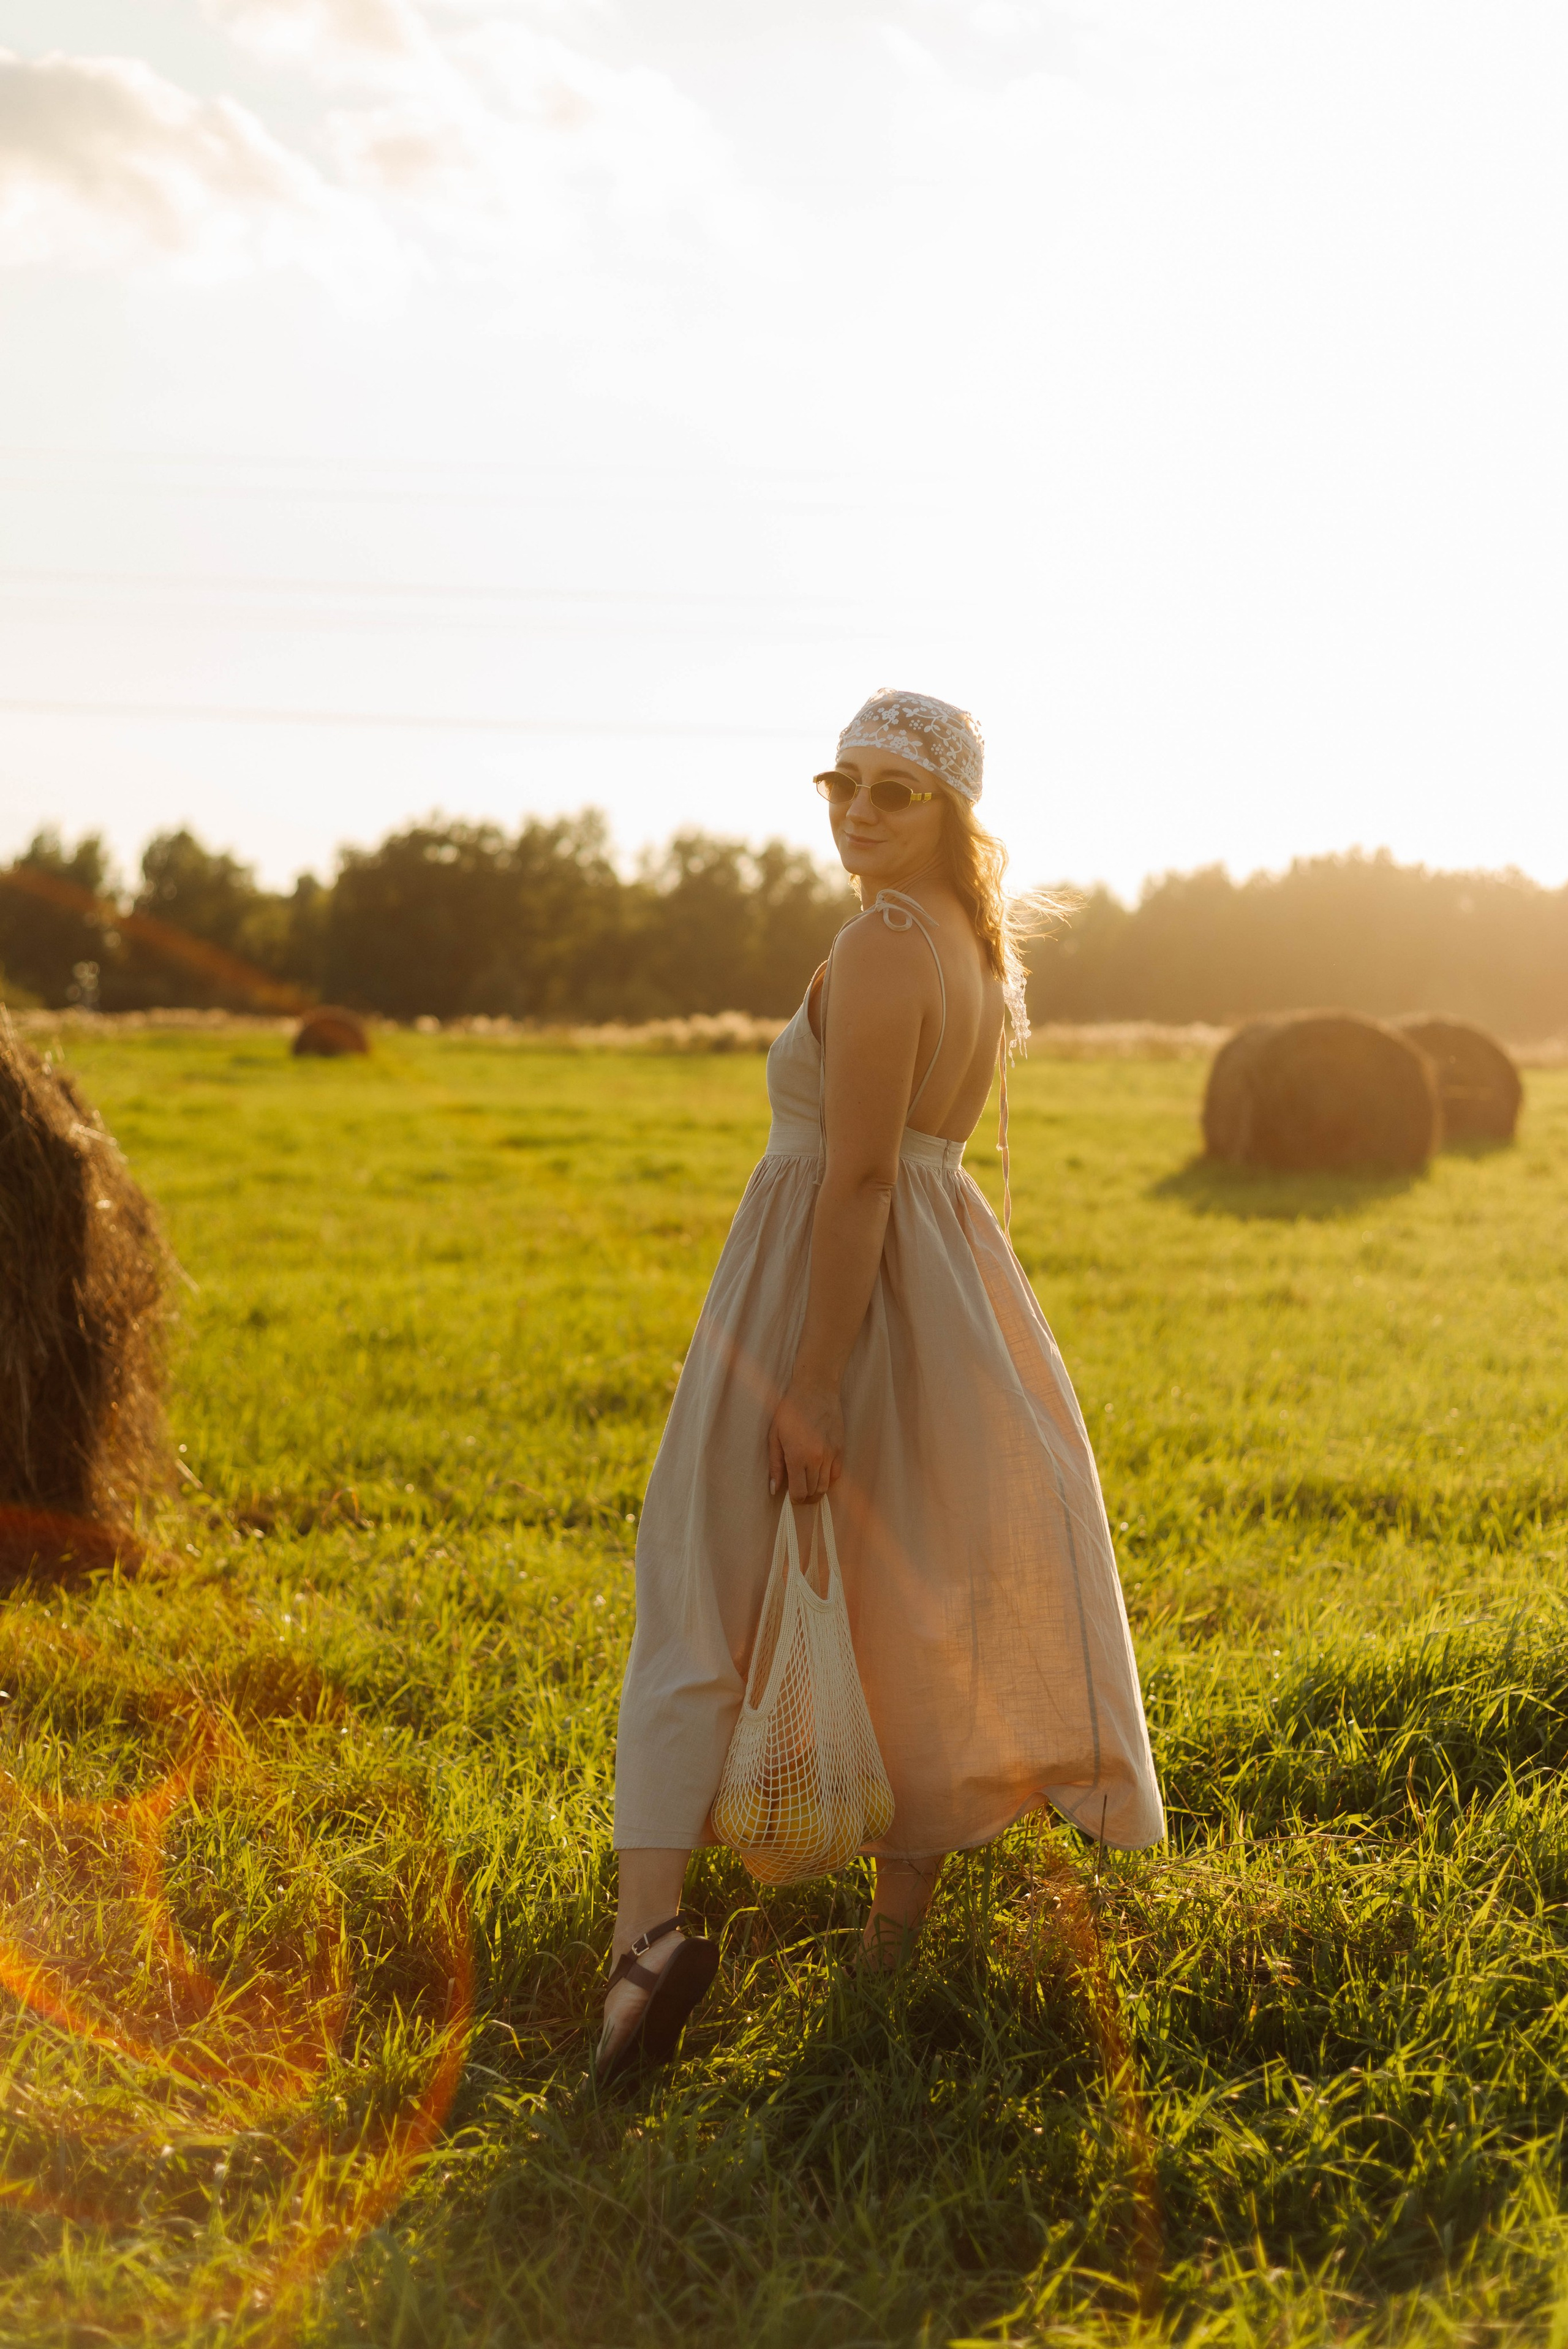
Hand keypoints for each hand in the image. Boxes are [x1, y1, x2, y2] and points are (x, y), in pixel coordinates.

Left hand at [767, 1378, 843, 1501]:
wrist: (815, 1390)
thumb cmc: (790, 1411)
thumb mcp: (775, 1436)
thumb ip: (775, 1465)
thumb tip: (774, 1489)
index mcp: (797, 1456)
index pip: (799, 1493)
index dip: (794, 1500)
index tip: (790, 1497)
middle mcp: (816, 1459)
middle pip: (813, 1492)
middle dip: (804, 1497)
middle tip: (798, 1493)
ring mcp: (831, 1455)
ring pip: (826, 1486)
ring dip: (816, 1491)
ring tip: (808, 1486)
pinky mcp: (840, 1449)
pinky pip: (836, 1475)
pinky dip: (828, 1480)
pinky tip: (819, 1475)